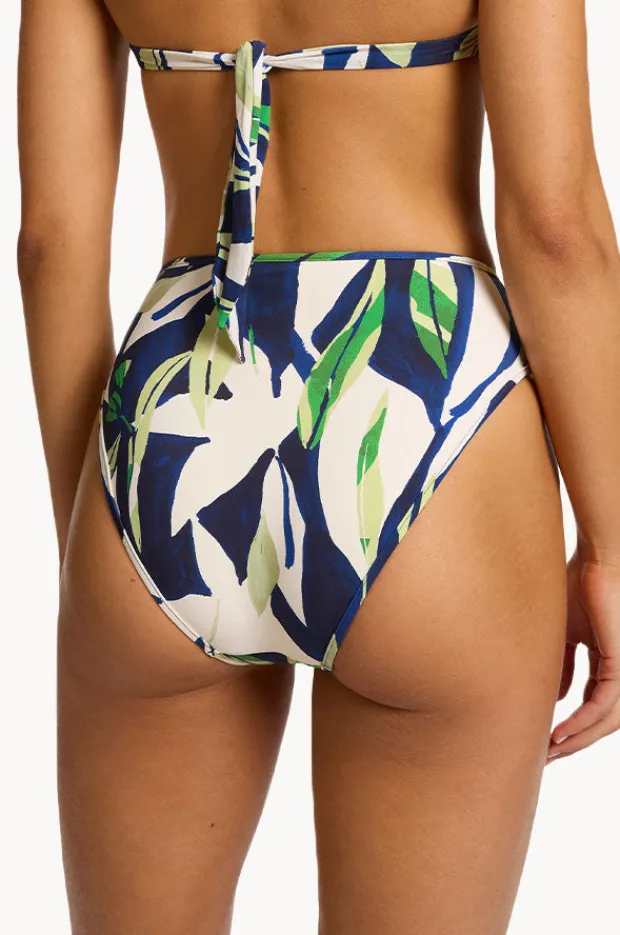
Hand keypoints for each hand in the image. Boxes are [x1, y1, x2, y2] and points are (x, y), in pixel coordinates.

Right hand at [547, 548, 619, 762]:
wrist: (598, 559)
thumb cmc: (578, 583)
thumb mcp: (564, 633)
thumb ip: (560, 665)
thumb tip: (554, 698)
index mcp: (608, 661)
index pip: (592, 703)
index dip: (570, 723)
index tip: (544, 738)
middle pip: (601, 719)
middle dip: (573, 741)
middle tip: (545, 757)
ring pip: (606, 720)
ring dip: (578, 739)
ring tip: (550, 751)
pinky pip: (604, 706)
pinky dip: (581, 722)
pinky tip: (561, 732)